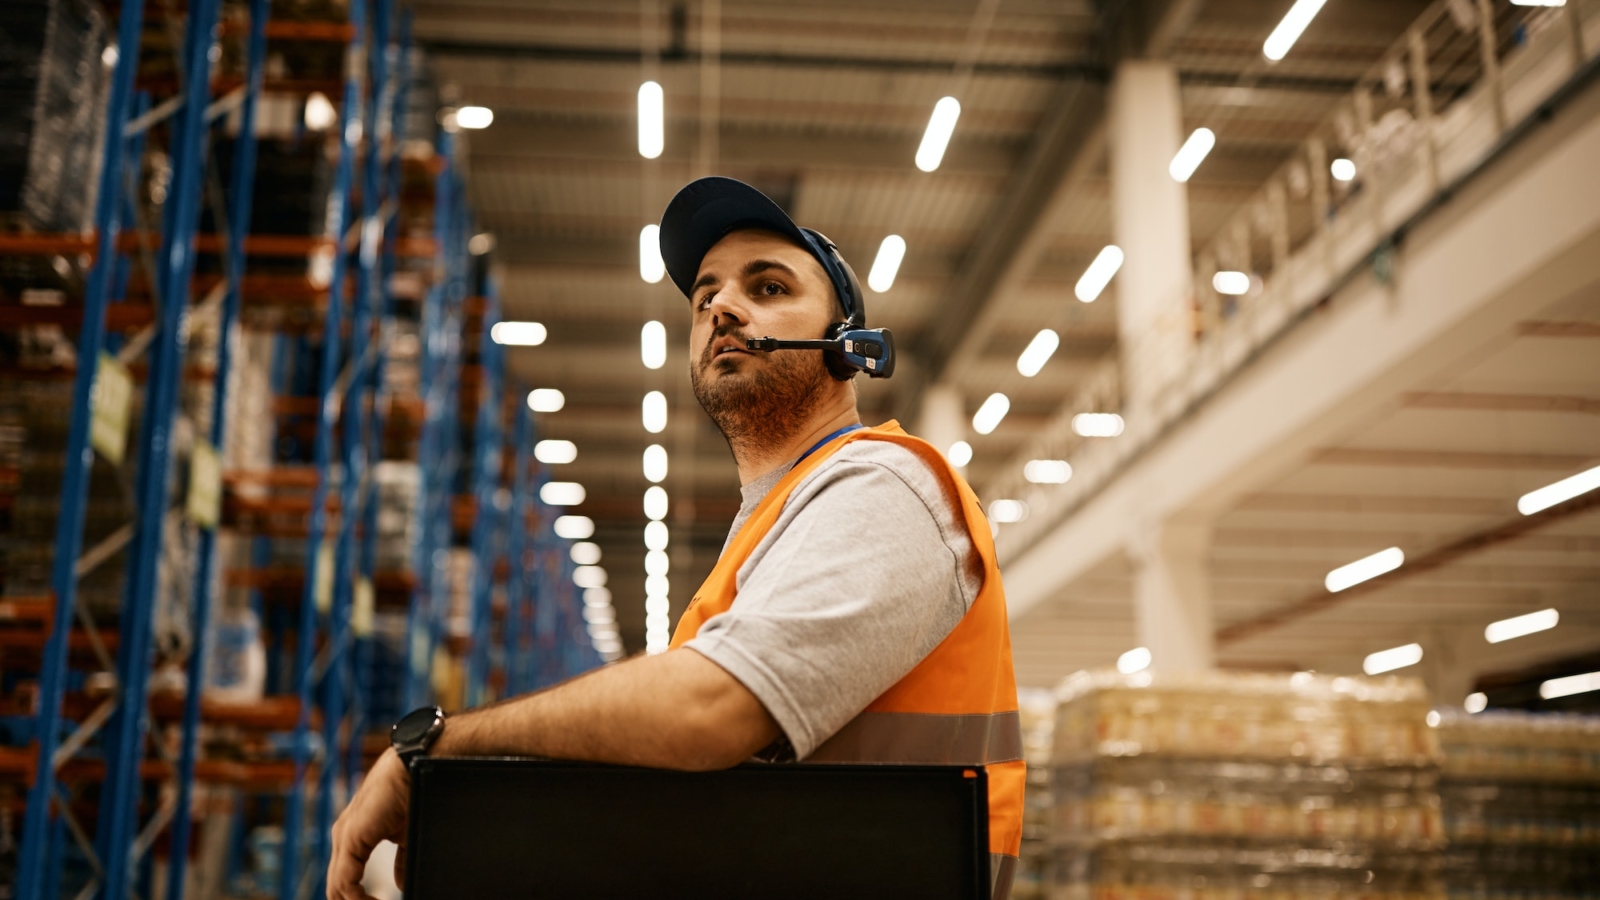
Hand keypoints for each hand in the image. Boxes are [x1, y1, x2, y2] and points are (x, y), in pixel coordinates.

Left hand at [327, 748, 410, 899]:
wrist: (418, 763)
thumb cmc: (414, 790)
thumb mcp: (409, 836)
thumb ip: (401, 861)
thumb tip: (400, 884)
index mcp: (355, 834)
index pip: (346, 878)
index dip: (359, 899)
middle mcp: (344, 835)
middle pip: (337, 887)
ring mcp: (344, 836)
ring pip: (337, 887)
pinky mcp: (351, 836)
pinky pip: (344, 881)